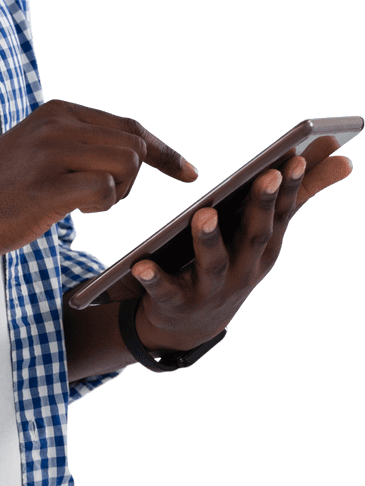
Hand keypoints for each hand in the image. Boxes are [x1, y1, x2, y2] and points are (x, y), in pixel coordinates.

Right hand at [0, 99, 198, 260]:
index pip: (130, 126)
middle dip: (137, 179)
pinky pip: (106, 190)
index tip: (188, 172)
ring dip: (118, 193)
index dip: (165, 152)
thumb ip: (78, 144)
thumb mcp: (36, 149)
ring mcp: (51, 153)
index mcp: (58, 112)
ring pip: (128, 165)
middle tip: (106, 199)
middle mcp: (58, 124)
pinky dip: (102, 206)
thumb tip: (131, 154)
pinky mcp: (47, 186)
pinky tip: (75, 211)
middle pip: (136, 146)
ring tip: (85, 204)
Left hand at [131, 137, 353, 352]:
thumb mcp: (265, 233)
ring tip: (203, 214)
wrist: (193, 326)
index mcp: (264, 248)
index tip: (295, 159)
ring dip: (209, 239)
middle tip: (266, 175)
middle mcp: (244, 270)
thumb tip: (345, 160)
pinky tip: (141, 264)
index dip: (289, 188)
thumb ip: (300, 196)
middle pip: (255, 235)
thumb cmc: (235, 262)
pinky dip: (154, 278)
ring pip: (213, 263)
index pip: (281, 214)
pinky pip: (165, 290)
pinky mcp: (177, 302)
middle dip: (262, 206)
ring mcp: (212, 289)